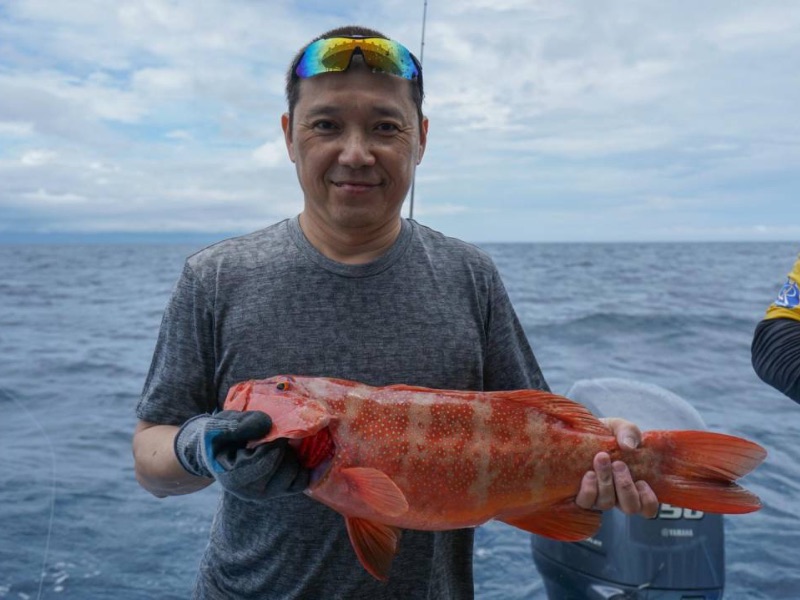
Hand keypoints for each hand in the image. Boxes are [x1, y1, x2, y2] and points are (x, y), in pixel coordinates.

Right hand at [174, 410, 308, 500]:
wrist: (218, 451)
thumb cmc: (218, 438)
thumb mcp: (218, 426)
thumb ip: (237, 425)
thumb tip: (266, 424)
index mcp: (234, 478)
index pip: (266, 463)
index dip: (275, 442)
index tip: (272, 427)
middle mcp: (253, 492)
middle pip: (285, 469)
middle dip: (286, 447)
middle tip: (279, 433)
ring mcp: (268, 493)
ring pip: (296, 474)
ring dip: (294, 454)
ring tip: (281, 442)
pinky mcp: (280, 490)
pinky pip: (302, 481)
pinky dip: (306, 466)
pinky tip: (299, 451)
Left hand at [575, 417, 658, 517]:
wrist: (581, 432)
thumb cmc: (606, 434)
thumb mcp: (620, 428)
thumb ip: (629, 432)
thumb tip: (628, 446)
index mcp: (634, 485)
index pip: (647, 508)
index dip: (648, 501)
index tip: (642, 482)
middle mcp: (618, 496)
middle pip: (629, 507)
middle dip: (625, 486)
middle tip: (619, 464)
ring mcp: (599, 497)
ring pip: (607, 503)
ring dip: (606, 482)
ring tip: (602, 459)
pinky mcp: (581, 495)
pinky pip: (586, 502)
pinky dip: (589, 490)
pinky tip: (589, 473)